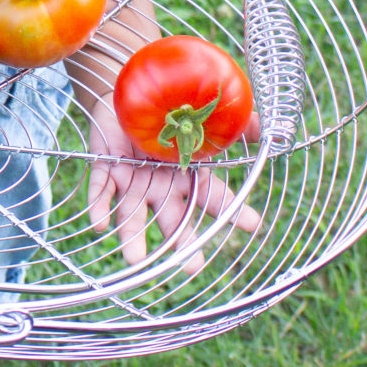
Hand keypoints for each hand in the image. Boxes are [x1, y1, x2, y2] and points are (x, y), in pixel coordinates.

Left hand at [86, 100, 261, 276]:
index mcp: (187, 179)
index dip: (233, 211)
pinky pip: (101, 191)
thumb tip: (267, 128)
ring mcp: (132, 183)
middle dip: (181, 243)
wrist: (126, 98)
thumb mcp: (203, 118)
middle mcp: (161, 188)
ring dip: (132, 238)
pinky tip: (100, 225)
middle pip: (172, 220)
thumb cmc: (168, 116)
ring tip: (135, 260)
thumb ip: (235, 125)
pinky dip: (99, 206)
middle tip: (192, 267)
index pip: (213, 199)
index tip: (253, 225)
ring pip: (132, 215)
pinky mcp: (105, 170)